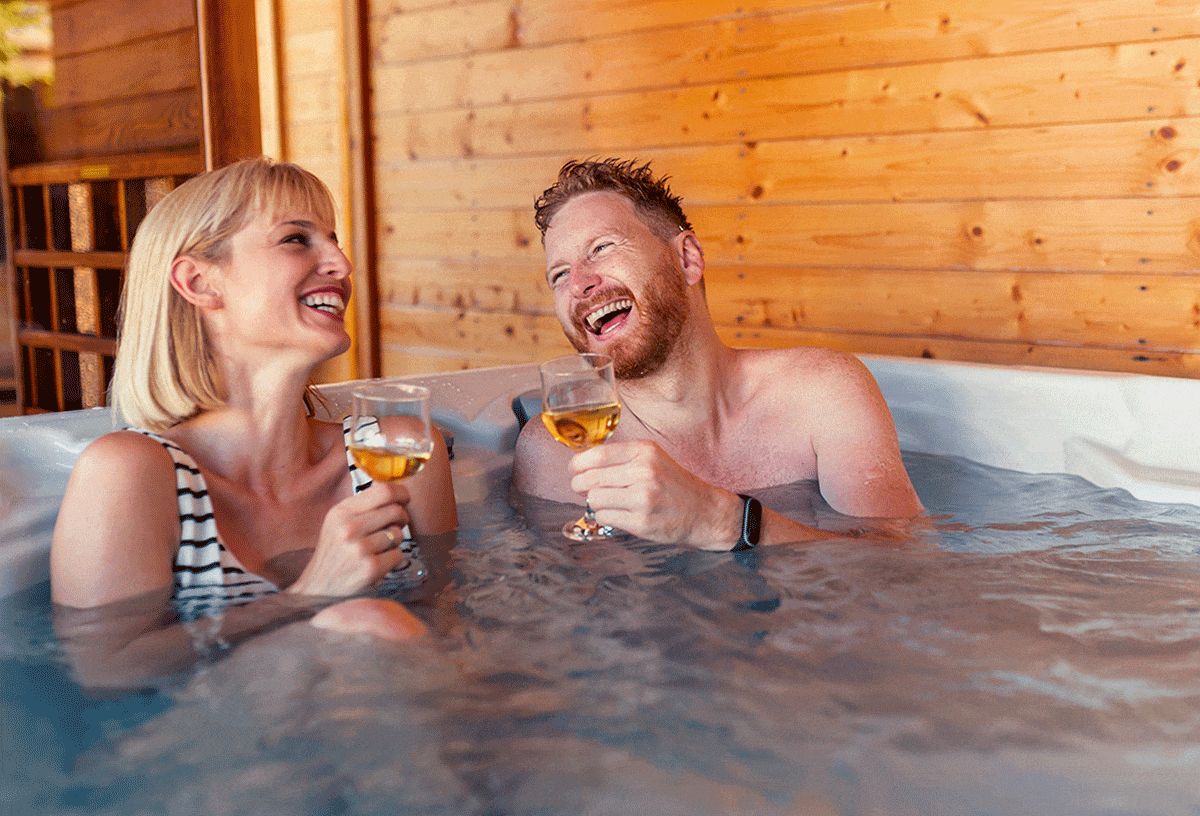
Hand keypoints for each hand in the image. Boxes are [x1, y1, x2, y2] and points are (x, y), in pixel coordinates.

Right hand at [285, 481, 412, 596]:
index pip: (382, 491)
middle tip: (396, 524)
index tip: (405, 497)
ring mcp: (360, 549)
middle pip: (395, 511)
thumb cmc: (333, 554)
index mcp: (340, 513)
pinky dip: (393, 558)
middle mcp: (348, 528)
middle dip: (401, 517)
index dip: (400, 492)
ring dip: (394, 540)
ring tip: (380, 547)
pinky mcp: (371, 568)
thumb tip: (392, 491)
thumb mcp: (337, 523)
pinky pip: (398, 554)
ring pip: (398, 534)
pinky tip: (378, 562)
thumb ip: (361, 506)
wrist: (318, 588)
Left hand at [567, 440, 742, 548]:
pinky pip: (604, 517)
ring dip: (594, 502)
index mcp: (644, 452)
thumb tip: (581, 464)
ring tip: (606, 502)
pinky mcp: (642, 522)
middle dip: (579, 485)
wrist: (705, 512)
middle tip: (582, 489)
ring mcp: (643, 498)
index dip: (578, 464)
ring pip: (594, 498)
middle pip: (590, 477)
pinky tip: (616, 514)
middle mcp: (644, 472)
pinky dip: (604, 516)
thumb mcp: (653, 459)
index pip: (597, 454)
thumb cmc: (674, 485)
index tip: (574, 470)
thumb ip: (621, 458)